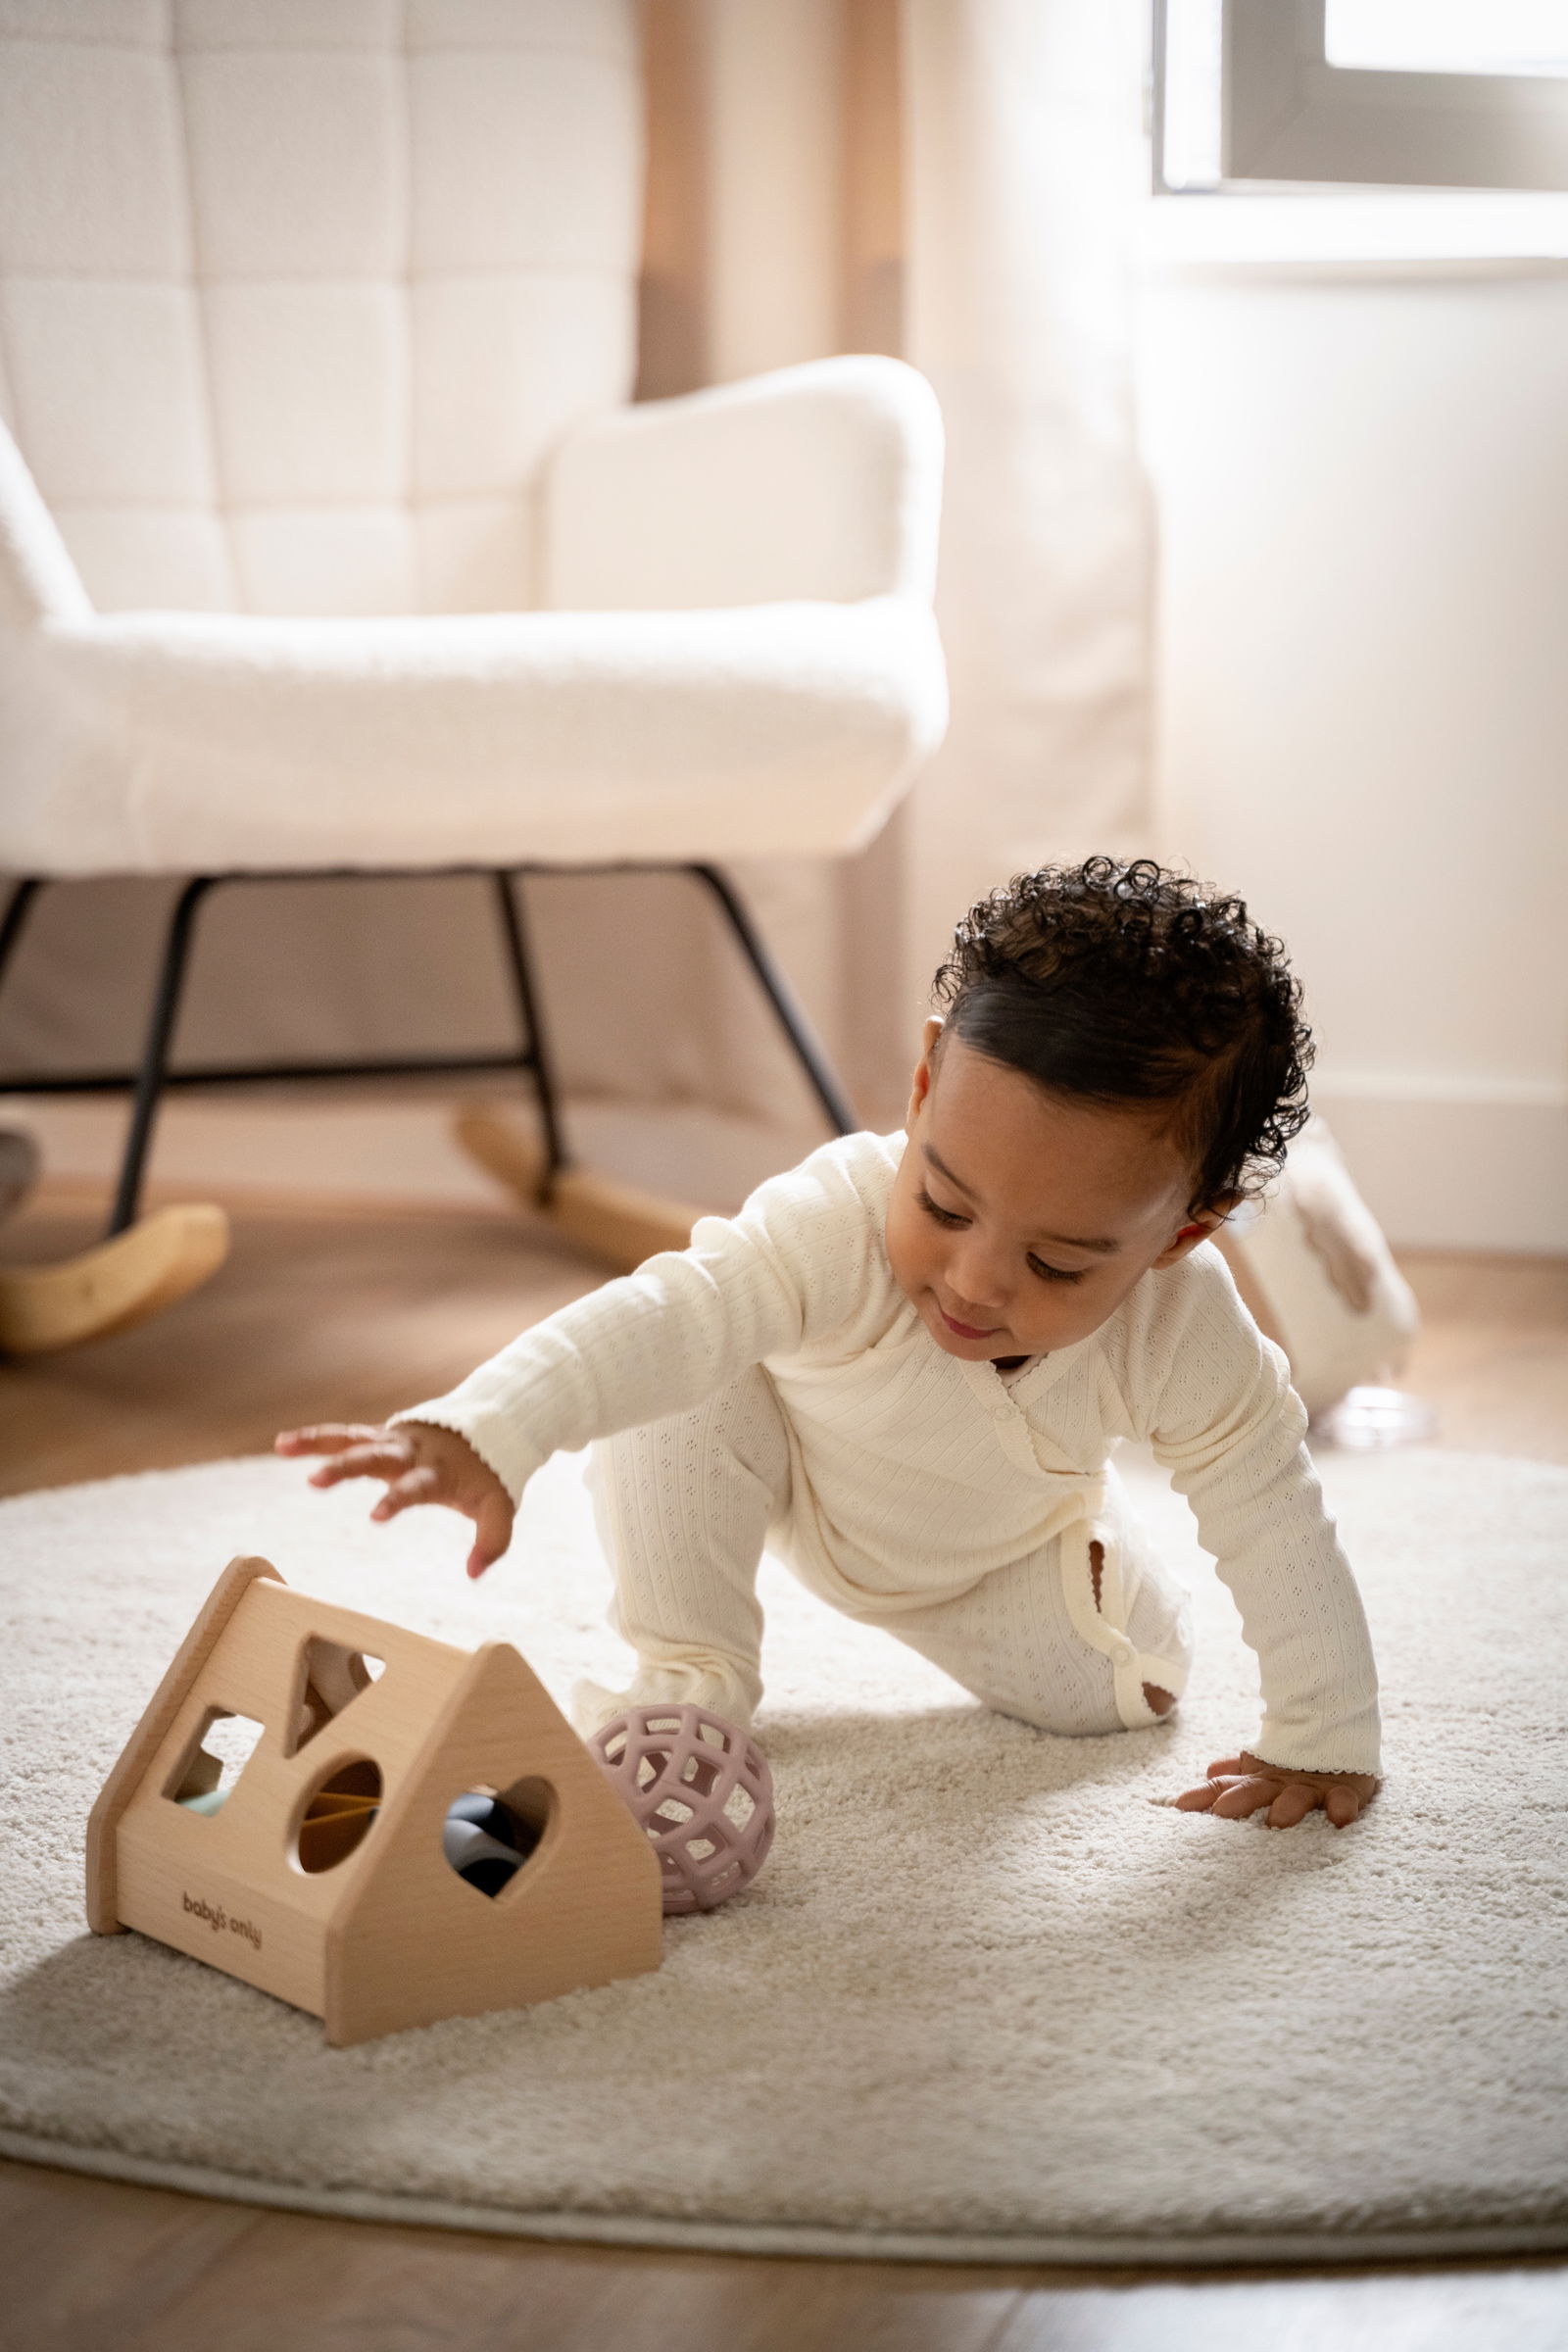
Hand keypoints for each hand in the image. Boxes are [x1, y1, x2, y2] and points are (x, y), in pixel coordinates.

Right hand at [274, 1420, 513, 1579]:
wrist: (490, 1425)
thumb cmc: (490, 1474)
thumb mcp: (499, 1506)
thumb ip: (492, 1540)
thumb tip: (474, 1574)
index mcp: (438, 1471)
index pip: (415, 1486)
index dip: (397, 1499)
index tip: (375, 1516)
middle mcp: (411, 1451)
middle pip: (375, 1456)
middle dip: (346, 1467)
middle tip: (316, 1481)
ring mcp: (393, 1441)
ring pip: (352, 1438)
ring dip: (318, 1442)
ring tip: (283, 1446)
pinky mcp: (381, 1436)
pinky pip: (345, 1436)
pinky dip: (316, 1438)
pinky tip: (283, 1444)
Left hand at [1172, 1750, 1378, 1829]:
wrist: (1337, 1727)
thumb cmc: (1292, 1761)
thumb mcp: (1260, 1770)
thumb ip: (1234, 1776)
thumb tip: (1207, 1772)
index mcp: (1259, 1780)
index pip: (1226, 1786)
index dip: (1204, 1794)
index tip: (1181, 1805)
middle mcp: (1282, 1783)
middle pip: (1257, 1790)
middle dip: (1239, 1800)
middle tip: (1222, 1811)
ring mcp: (1313, 1786)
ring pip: (1298, 1795)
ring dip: (1289, 1805)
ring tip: (1278, 1819)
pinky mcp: (1345, 1790)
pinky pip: (1345, 1799)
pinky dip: (1342, 1806)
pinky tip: (1339, 1818)